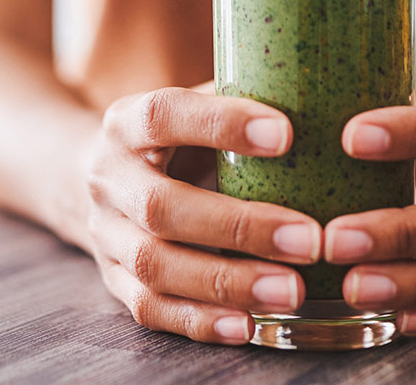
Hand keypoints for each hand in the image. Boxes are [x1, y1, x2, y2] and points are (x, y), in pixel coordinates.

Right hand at [86, 86, 322, 343]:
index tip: (286, 134)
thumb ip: (239, 96)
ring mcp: (106, 233)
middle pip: (161, 207)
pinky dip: (201, 320)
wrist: (97, 173)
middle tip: (308, 239)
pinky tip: (250, 324)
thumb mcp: (193, 103)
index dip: (221, 124)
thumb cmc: (174, 133)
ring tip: (292, 291)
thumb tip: (318, 92)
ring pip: (156, 266)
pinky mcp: (112, 280)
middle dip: (239, 227)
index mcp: (127, 121)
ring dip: (228, 283)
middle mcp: (109, 177)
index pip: (164, 116)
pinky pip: (151, 308)